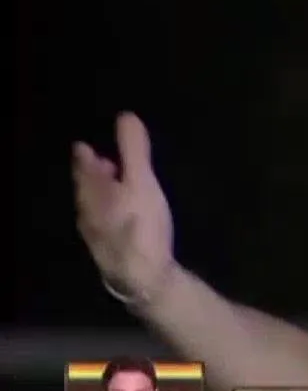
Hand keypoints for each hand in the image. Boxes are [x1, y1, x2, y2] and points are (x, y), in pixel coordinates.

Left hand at [73, 112, 175, 301]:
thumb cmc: (139, 224)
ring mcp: (97, 235)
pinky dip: (109, 213)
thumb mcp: (140, 181)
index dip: (83, 158)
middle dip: (92, 175)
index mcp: (92, 194)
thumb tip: (126, 115)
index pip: (83, 171)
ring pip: (94, 209)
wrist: (141, 275)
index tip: (82, 147)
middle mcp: (88, 213)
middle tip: (100, 162)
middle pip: (86, 190)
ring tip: (112, 186)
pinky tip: (120, 216)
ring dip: (101, 195)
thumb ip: (133, 150)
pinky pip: (104, 224)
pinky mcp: (109, 252)